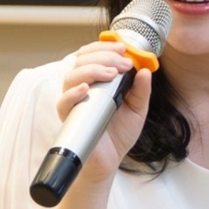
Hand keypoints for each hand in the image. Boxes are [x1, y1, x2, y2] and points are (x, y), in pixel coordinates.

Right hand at [55, 39, 152, 181]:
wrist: (110, 162)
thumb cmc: (119, 134)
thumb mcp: (138, 109)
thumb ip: (142, 91)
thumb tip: (144, 70)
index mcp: (97, 82)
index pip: (93, 55)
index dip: (105, 46)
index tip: (123, 47)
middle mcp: (83, 88)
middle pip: (82, 61)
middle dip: (104, 56)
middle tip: (122, 63)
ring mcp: (74, 102)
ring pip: (72, 76)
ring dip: (91, 69)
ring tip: (111, 73)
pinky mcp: (69, 118)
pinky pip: (63, 102)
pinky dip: (73, 93)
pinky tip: (86, 89)